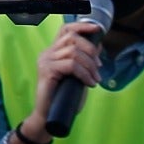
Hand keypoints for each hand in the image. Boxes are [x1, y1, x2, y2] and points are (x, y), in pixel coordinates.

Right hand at [23, 19, 103, 139]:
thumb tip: (98, 47)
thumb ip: (84, 62)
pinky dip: (84, 74)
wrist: (48, 117)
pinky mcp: (47, 70)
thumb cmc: (63, 98)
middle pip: (72, 38)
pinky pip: (71, 65)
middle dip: (90, 51)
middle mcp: (47, 53)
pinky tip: (89, 83)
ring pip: (74, 52)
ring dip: (90, 65)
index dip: (81, 26)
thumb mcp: (77, 76)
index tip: (97, 29)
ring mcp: (45, 60)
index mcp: (53, 51)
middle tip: (98, 67)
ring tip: (95, 79)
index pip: (65, 29)